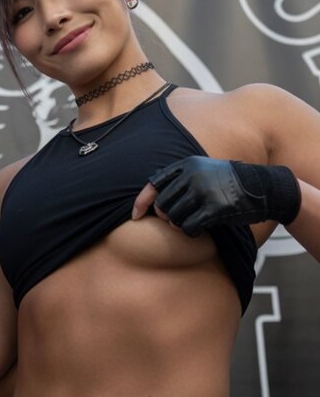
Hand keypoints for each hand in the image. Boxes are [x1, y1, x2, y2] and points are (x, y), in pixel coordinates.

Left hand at [131, 155, 299, 236]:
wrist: (261, 187)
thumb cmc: (228, 183)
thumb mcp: (203, 171)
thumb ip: (179, 180)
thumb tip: (150, 202)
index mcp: (188, 164)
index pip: (155, 184)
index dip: (142, 201)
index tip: (135, 216)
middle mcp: (193, 176)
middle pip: (163, 204)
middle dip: (165, 216)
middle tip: (176, 220)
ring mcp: (204, 191)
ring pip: (174, 217)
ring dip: (179, 225)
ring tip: (191, 222)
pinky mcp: (215, 208)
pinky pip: (189, 227)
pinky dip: (190, 232)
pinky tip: (198, 229)